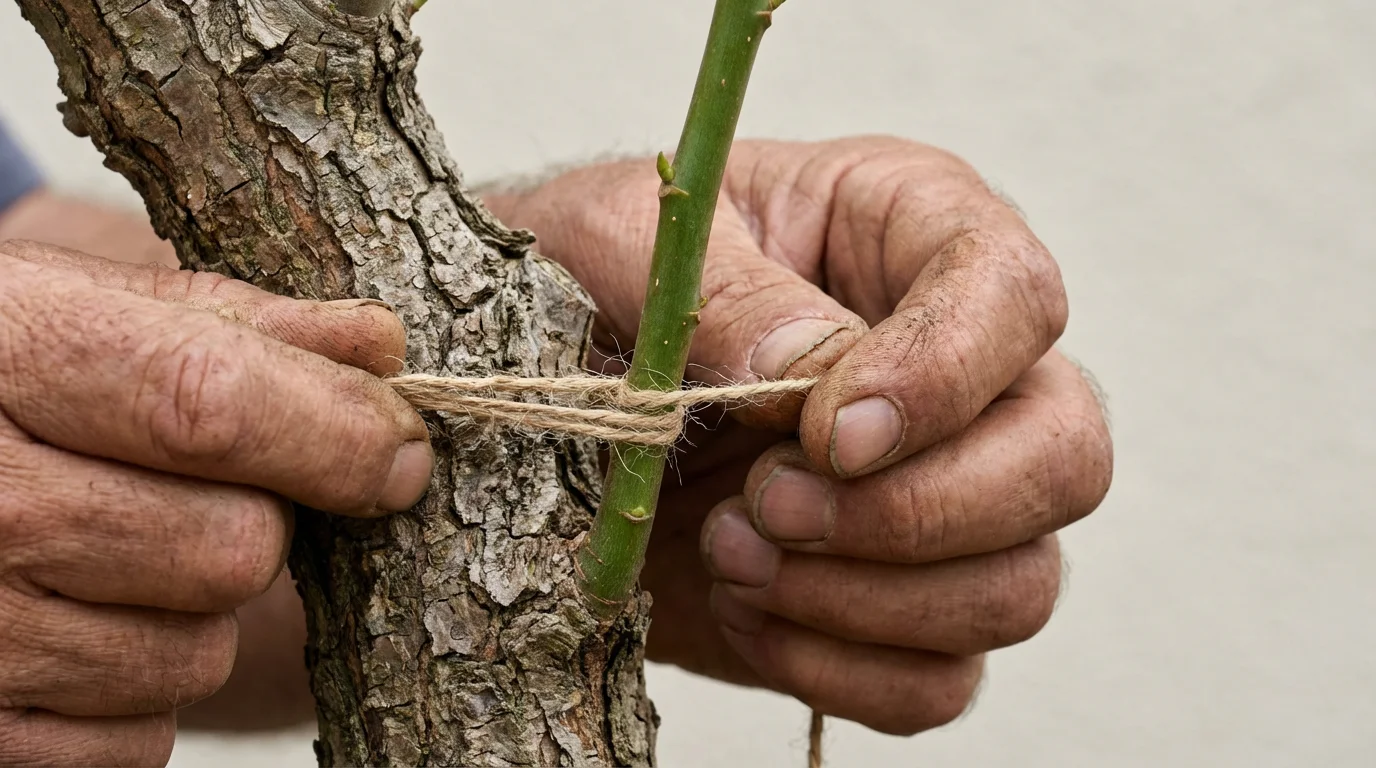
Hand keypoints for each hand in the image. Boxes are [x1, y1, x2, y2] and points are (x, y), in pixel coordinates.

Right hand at [0, 241, 432, 764]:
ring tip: (119, 551)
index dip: (335, 433)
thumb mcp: (88, 309)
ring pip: (197, 656)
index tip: (401, 451)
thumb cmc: (7, 375)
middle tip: (197, 493)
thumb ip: (235, 322)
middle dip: (257, 522)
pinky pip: (139, 739)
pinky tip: (79, 620)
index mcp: (14, 355)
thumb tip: (381, 348)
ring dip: (198, 612)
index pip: (208, 407)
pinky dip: (138, 691)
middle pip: (233, 550)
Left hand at [483, 136, 1113, 734]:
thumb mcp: (615, 237)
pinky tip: (744, 612)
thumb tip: (814, 371)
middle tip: (765, 501)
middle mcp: (962, 369)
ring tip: (729, 551)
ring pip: (1018, 585)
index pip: (1013, 297)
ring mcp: (946, 493)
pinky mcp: (897, 602)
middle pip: (1064, 458)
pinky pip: (941, 680)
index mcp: (910, 232)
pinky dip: (839, 670)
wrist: (547, 393)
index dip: (942, 378)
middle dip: (915, 512)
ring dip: (866, 599)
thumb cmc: (590, 280)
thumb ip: (719, 290)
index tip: (825, 435)